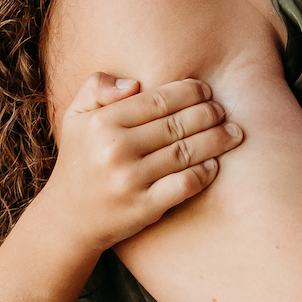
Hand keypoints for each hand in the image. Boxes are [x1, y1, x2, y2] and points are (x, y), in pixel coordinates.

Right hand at [47, 75, 242, 252]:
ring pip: (186, 152)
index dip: (189, 92)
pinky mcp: (143, 208)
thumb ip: (97, 87)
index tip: (205, 90)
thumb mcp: (76, 117)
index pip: (158, 100)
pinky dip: (205, 173)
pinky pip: (185, 184)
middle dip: (208, 114)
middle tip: (222, 111)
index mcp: (102, 123)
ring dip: (216, 140)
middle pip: (177, 124)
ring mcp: (130, 181)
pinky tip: (215, 164)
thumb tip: (135, 83)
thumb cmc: (80, 160)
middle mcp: (115, 150)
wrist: (68, 219)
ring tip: (233, 133)